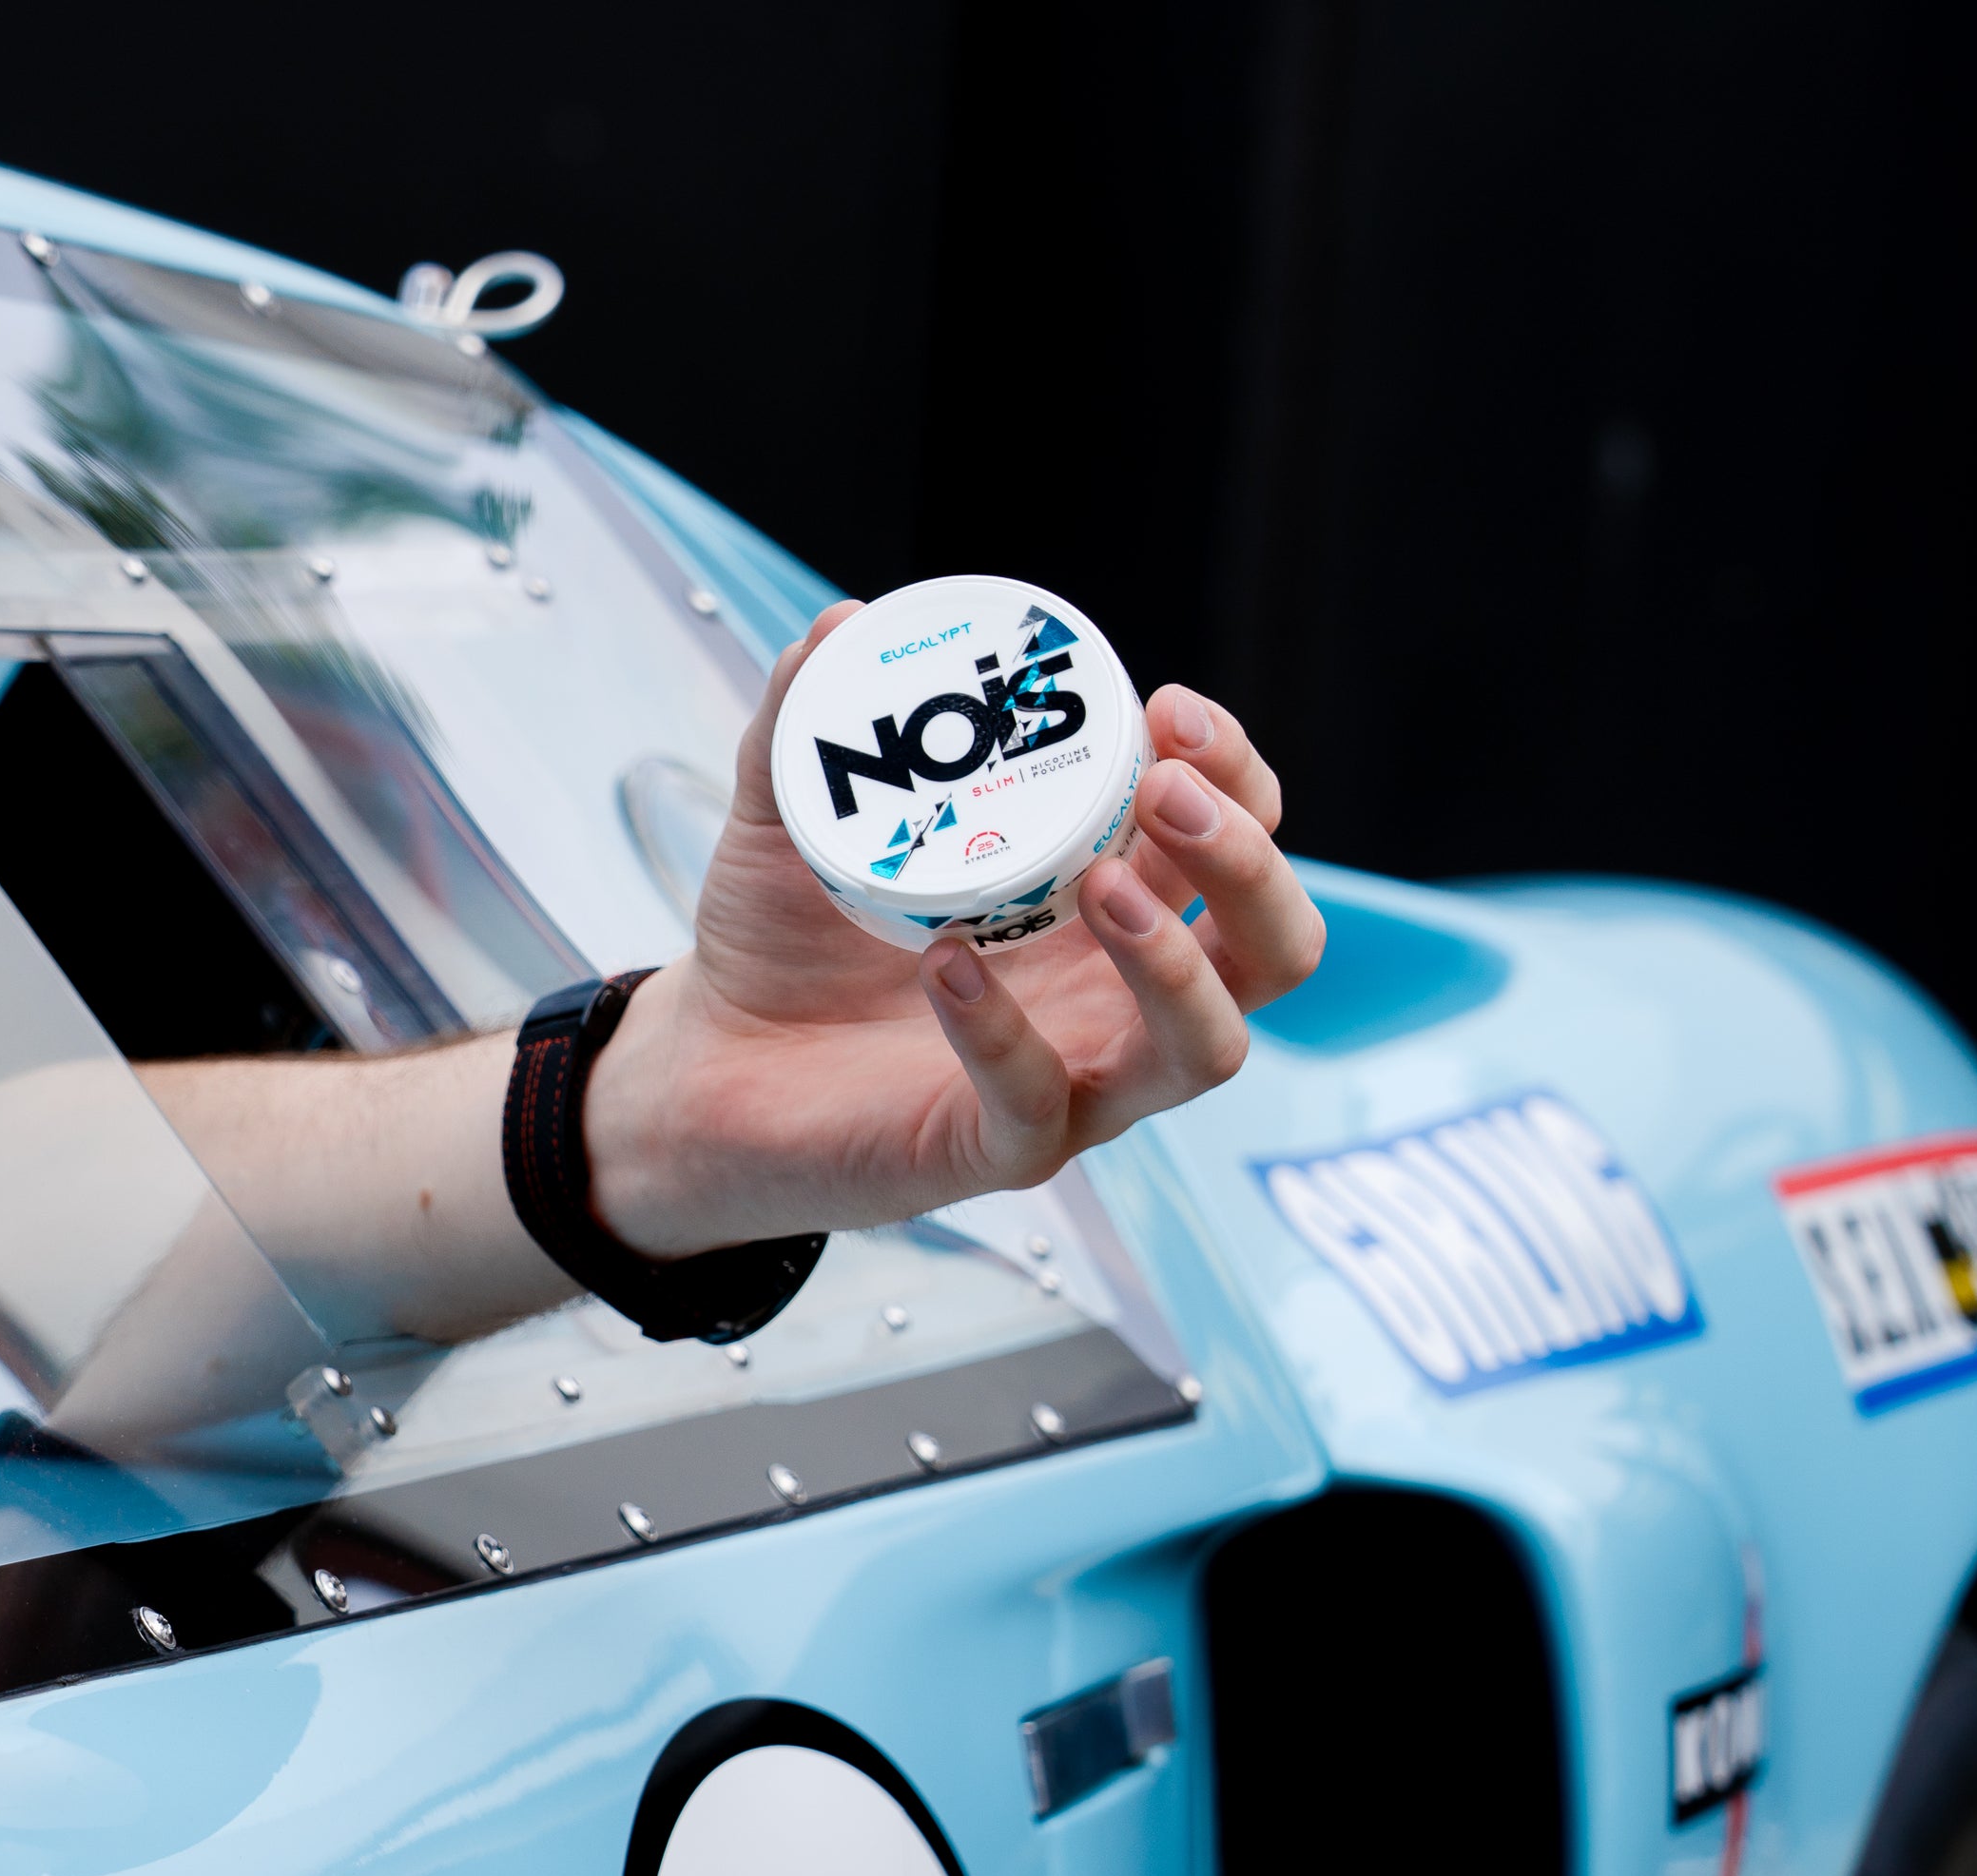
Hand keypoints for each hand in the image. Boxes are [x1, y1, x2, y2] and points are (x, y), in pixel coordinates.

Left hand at [583, 598, 1325, 1254]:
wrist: (704, 1061)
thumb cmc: (785, 938)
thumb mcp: (790, 813)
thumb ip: (808, 720)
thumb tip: (840, 624)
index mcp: (1110, 899)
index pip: (1237, 836)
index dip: (1235, 771)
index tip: (1167, 708)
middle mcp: (1119, 996)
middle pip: (1272, 945)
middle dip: (1245, 861)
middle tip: (1163, 794)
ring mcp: (1076, 1082)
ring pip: (1207, 1047)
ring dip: (1175, 961)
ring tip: (1099, 886)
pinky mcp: (997, 1151)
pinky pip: (1042, 1109)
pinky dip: (1006, 1037)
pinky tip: (948, 969)